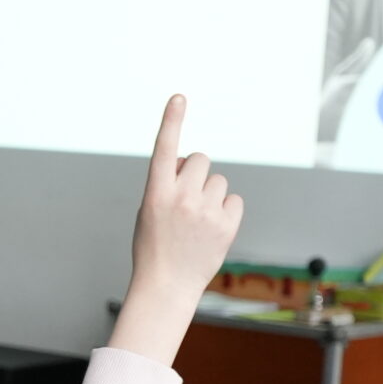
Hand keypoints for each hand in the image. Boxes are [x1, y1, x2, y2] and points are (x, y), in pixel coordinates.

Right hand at [107, 96, 244, 366]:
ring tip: (198, 221)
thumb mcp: (148, 211)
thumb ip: (168, 183)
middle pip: (201, 159)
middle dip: (197, 173)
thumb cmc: (154, 247)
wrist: (166, 286)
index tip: (179, 97)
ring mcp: (205, 212)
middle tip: (187, 199)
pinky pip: (234, 200)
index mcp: (155, 193)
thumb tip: (193, 163)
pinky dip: (226, 210)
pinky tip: (213, 228)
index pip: (165, 149)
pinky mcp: (226, 225)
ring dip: (211, 194)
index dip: (172, 121)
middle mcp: (181, 198)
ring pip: (219, 181)